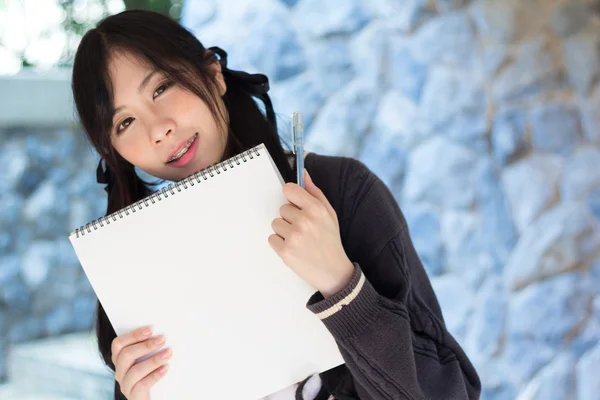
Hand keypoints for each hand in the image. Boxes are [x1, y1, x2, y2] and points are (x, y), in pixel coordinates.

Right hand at [112, 326, 171, 398]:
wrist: (153, 395)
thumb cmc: (151, 371)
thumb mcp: (146, 358)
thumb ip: (148, 347)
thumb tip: (160, 334)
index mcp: (120, 359)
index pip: (118, 344)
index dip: (134, 335)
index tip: (151, 329)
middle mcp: (120, 371)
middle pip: (126, 355)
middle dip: (145, 346)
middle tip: (162, 340)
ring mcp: (125, 384)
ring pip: (135, 371)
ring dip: (153, 360)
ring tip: (168, 354)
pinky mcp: (134, 395)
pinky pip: (142, 385)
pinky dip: (155, 375)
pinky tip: (165, 368)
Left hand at [269, 170, 353, 297]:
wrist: (333, 272)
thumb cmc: (330, 240)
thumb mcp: (329, 213)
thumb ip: (315, 192)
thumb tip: (303, 173)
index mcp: (316, 209)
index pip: (289, 189)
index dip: (290, 196)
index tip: (294, 202)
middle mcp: (304, 221)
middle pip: (282, 209)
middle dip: (290, 218)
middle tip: (304, 230)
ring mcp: (294, 237)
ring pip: (276, 223)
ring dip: (284, 231)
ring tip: (300, 240)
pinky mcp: (285, 251)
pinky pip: (272, 238)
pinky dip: (280, 244)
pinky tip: (294, 249)